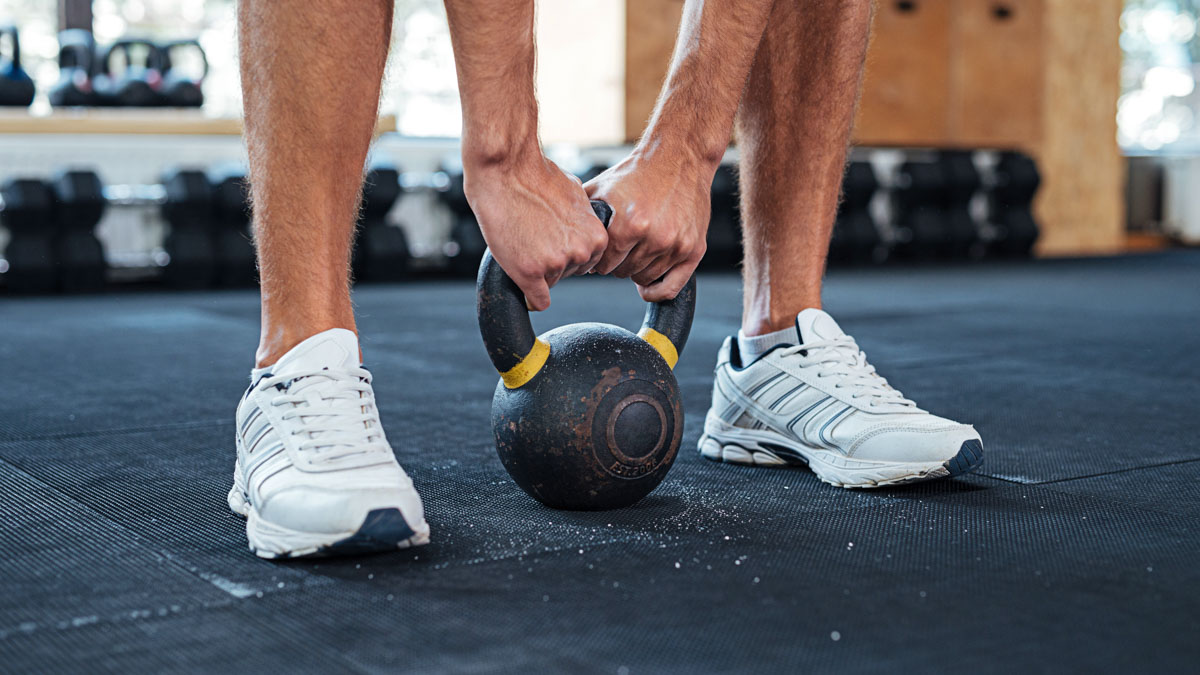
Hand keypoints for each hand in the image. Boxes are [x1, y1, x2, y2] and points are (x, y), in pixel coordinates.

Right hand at [465, 152, 607, 310]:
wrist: (506, 171)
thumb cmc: (537, 177)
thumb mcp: (577, 196)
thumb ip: (585, 221)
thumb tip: (585, 232)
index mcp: (596, 238)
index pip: (587, 262)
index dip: (567, 251)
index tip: (553, 240)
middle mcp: (580, 253)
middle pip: (569, 273)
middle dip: (553, 260)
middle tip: (535, 236)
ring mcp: (555, 264)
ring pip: (550, 283)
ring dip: (537, 270)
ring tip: (524, 239)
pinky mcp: (529, 273)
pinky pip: (537, 301)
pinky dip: (531, 297)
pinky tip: (524, 283)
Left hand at [584, 149, 712, 301]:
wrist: (679, 157)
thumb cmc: (639, 172)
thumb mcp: (601, 188)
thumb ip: (582, 215)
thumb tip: (568, 238)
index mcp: (629, 224)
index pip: (604, 265)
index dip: (598, 260)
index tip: (600, 254)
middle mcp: (654, 237)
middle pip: (623, 273)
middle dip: (617, 263)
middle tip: (620, 248)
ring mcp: (676, 245)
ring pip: (644, 279)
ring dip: (636, 270)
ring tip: (636, 251)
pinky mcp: (693, 249)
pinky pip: (671, 288)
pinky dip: (656, 290)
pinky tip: (646, 285)